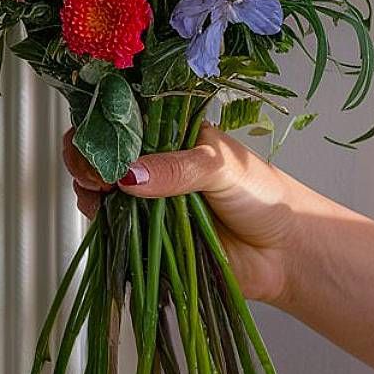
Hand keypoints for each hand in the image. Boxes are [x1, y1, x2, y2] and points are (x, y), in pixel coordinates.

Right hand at [62, 123, 305, 306]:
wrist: (285, 253)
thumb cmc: (264, 196)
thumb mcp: (220, 167)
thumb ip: (176, 169)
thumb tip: (129, 172)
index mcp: (172, 135)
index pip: (124, 121)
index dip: (101, 127)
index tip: (94, 141)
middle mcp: (156, 166)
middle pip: (104, 155)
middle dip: (88, 159)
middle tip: (95, 173)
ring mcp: (149, 202)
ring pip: (102, 191)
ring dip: (90, 191)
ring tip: (99, 195)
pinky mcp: (149, 239)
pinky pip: (115, 230)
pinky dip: (103, 225)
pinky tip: (104, 220)